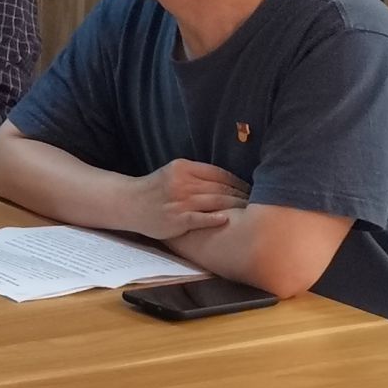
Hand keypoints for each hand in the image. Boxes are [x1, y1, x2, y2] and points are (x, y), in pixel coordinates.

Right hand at [125, 159, 247, 238]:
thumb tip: (230, 182)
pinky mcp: (177, 219)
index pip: (220, 174)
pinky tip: (227, 220)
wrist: (129, 203)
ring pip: (216, 202)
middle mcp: (183, 183)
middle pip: (221, 189)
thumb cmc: (155, 189)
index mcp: (184, 167)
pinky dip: (215, 219)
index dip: (239, 183)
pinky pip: (201, 219)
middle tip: (258, 204)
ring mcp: (180, 202)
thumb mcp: (174, 173)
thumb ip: (198, 175)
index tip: (252, 190)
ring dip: (236, 208)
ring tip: (250, 214)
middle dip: (242, 196)